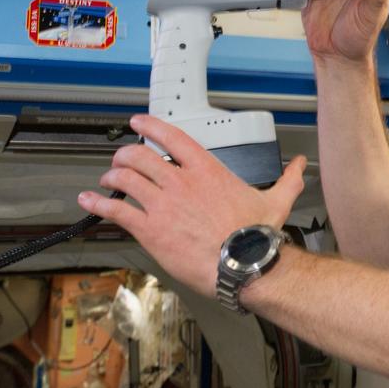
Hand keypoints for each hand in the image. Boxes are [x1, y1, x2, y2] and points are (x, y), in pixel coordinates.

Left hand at [77, 114, 305, 298]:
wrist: (244, 264)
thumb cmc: (257, 237)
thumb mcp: (277, 201)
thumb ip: (288, 179)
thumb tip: (300, 166)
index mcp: (208, 170)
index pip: (173, 137)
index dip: (150, 126)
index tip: (138, 122)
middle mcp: (181, 182)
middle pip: (140, 156)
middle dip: (124, 156)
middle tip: (120, 160)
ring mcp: (163, 204)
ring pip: (124, 179)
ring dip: (110, 178)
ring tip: (105, 181)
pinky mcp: (150, 229)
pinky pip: (115, 210)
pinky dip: (97, 204)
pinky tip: (88, 203)